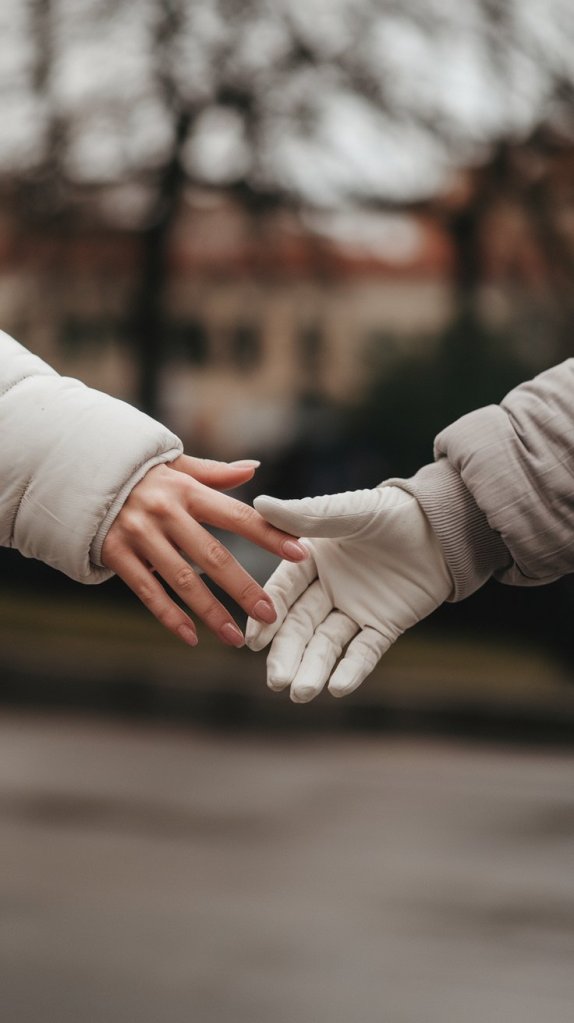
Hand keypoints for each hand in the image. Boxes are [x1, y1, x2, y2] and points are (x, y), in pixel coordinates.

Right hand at [101, 455, 307, 647]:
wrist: (76, 471)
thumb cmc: (139, 474)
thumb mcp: (175, 466)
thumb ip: (215, 473)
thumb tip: (255, 469)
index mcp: (187, 490)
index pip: (238, 515)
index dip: (270, 535)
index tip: (300, 553)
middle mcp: (166, 512)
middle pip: (213, 556)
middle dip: (244, 588)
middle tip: (269, 614)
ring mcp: (139, 535)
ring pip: (182, 580)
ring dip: (211, 612)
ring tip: (236, 638)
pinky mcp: (115, 554)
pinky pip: (147, 591)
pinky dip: (169, 616)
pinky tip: (191, 637)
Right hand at [246, 485, 452, 700]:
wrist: (444, 527)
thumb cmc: (393, 511)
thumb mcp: (348, 512)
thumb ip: (306, 516)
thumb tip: (259, 503)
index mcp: (311, 559)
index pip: (284, 591)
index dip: (269, 616)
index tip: (254, 642)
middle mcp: (328, 587)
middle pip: (301, 625)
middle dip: (288, 653)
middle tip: (276, 680)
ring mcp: (355, 609)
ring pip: (328, 644)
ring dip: (314, 668)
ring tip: (302, 693)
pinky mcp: (383, 626)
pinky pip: (364, 651)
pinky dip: (352, 669)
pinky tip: (338, 688)